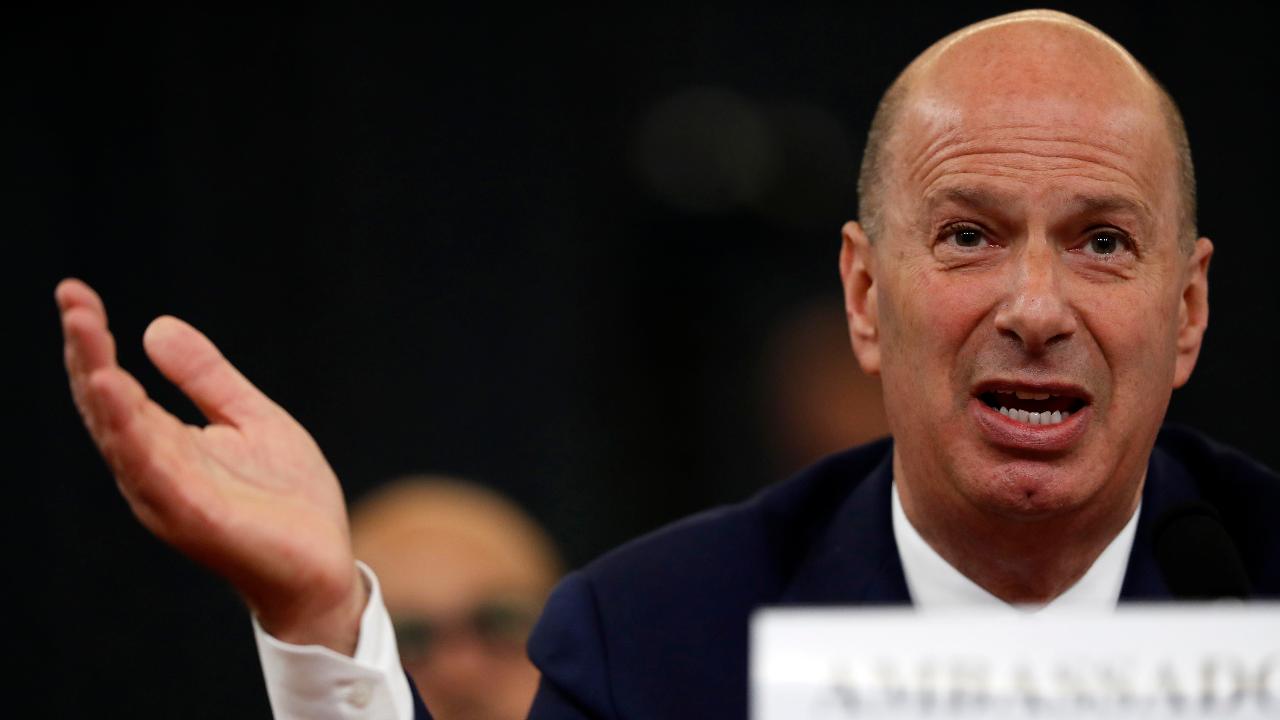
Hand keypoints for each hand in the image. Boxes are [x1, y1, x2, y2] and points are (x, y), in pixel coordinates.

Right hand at [56, 278, 365, 654]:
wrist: (321, 566)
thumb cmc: (287, 500)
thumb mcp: (251, 418)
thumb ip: (206, 377)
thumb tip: (154, 325)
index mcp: (164, 445)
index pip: (114, 386)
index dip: (93, 341)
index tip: (73, 292)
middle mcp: (153, 470)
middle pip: (106, 406)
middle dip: (86, 352)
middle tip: (72, 300)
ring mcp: (168, 495)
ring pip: (121, 435)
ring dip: (100, 384)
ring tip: (86, 334)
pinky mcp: (193, 517)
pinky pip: (154, 472)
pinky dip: (132, 435)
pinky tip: (117, 396)